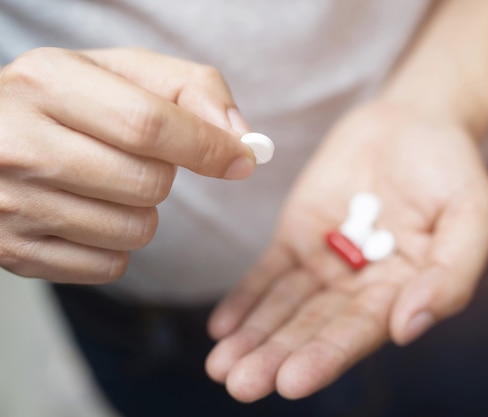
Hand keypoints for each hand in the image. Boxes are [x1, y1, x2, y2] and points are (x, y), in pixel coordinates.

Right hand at [0, 47, 254, 282]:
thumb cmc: (69, 102)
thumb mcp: (122, 72)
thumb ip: (190, 89)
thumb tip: (239, 141)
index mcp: (48, 82)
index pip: (150, 125)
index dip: (207, 146)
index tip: (241, 159)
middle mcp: (19, 144)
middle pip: (148, 184)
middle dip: (165, 175)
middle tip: (135, 158)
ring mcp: (11, 204)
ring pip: (135, 231)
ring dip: (142, 211)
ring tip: (106, 183)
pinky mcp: (13, 252)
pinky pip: (109, 266)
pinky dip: (116, 245)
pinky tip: (87, 213)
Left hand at [206, 100, 487, 400]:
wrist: (412, 121)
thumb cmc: (451, 168)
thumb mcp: (471, 214)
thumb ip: (450, 273)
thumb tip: (407, 328)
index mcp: (403, 291)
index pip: (360, 330)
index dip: (326, 355)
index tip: (291, 381)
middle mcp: (360, 286)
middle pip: (314, 326)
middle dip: (277, 355)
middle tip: (239, 383)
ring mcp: (326, 261)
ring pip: (285, 306)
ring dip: (254, 336)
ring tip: (220, 366)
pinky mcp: (298, 235)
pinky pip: (270, 272)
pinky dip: (246, 297)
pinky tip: (223, 326)